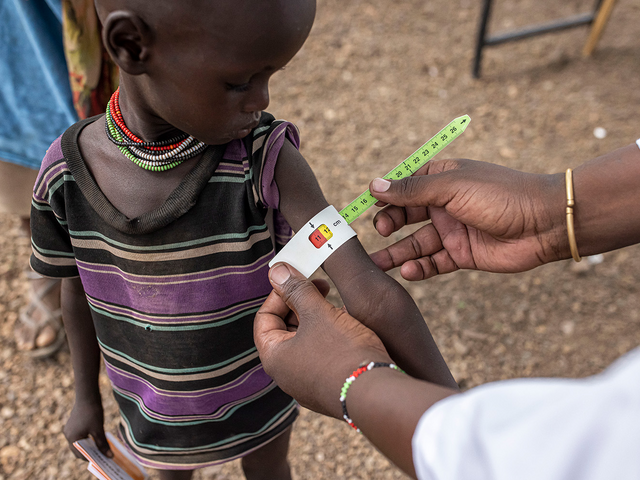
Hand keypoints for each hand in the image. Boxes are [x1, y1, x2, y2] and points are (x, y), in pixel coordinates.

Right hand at [64, 399, 111, 458]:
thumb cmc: (92, 412)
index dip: (91, 458)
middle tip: (102, 454)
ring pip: (79, 442)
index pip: (80, 454)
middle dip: (90, 452)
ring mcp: (69, 429)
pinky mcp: (73, 423)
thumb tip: (109, 456)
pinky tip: (96, 436)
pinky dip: (87, 438)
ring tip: (100, 446)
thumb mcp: (99, 430)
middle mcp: (68, 435)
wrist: (87, 395)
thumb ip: (102, 444)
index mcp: (72, 438)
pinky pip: (79, 435)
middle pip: (78, 449)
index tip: (101, 460)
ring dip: (89, 445)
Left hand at [254, 263, 391, 418]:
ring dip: (318, 320)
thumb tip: (276, 270)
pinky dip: (330, 338)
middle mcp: (286, 376)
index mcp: (274, 358)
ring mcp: (308, 385)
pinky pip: (322, 357)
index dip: (279, 294)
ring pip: (306, 342)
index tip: (299, 278)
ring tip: (337, 306)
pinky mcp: (329, 389)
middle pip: (284, 330)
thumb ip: (296, 290)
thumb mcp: (318, 313)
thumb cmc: (343, 353)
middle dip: (301, 305)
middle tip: (322, 287)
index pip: (264, 318)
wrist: (376, 394)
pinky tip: (349, 327)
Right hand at [369, 159, 565, 279]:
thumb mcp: (450, 186)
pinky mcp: (462, 254)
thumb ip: (412, 190)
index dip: (385, 195)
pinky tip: (407, 272)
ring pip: (416, 243)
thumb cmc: (500, 195)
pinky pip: (434, 263)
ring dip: (396, 253)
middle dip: (388, 224)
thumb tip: (374, 185)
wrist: (545, 223)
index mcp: (442, 178)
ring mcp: (453, 230)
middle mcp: (444, 204)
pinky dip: (419, 268)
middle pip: (406, 215)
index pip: (405, 185)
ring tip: (377, 264)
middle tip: (378, 232)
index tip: (366, 205)